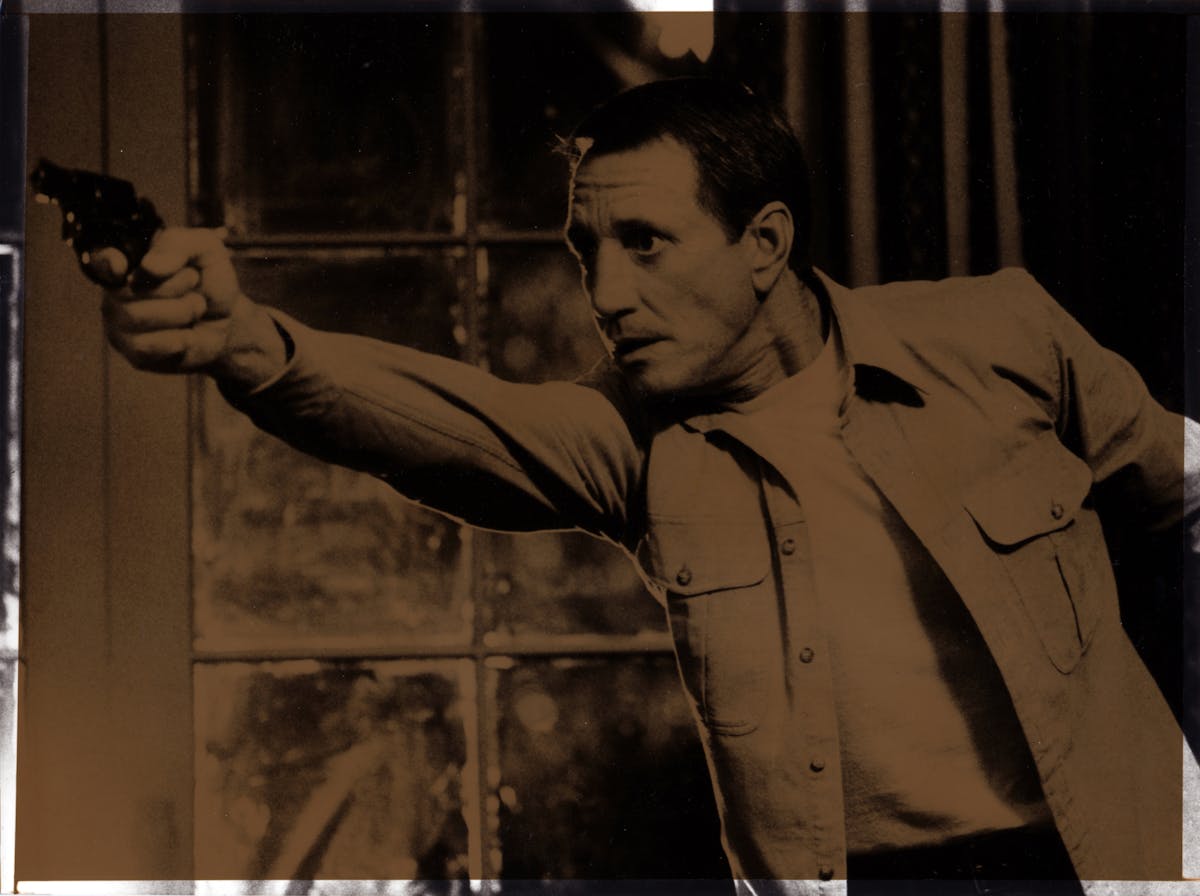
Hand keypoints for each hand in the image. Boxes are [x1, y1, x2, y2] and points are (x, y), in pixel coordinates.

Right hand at [101, 226, 285, 385]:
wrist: (230, 320)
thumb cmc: (209, 281)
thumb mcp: (205, 250)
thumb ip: (177, 246)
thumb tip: (149, 268)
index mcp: (126, 264)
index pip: (100, 262)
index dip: (106, 263)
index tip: (119, 265)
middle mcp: (115, 295)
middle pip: (127, 291)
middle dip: (173, 286)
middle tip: (194, 283)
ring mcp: (121, 327)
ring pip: (137, 317)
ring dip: (182, 311)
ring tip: (196, 307)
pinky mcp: (136, 354)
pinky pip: (150, 346)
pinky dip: (180, 338)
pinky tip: (188, 334)